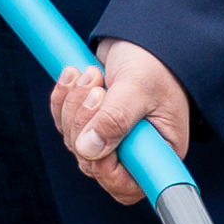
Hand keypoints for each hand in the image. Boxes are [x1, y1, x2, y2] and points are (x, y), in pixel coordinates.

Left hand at [52, 39, 189, 201]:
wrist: (143, 38)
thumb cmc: (155, 63)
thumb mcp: (139, 88)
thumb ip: (116, 119)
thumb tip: (88, 149)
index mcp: (160, 151)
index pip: (127, 186)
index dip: (106, 170)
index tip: (99, 140)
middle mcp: (136, 151)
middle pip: (94, 165)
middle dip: (85, 125)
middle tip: (96, 89)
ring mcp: (111, 139)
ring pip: (75, 143)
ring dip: (73, 107)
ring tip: (90, 74)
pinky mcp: (92, 123)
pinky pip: (65, 123)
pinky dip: (63, 99)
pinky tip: (72, 75)